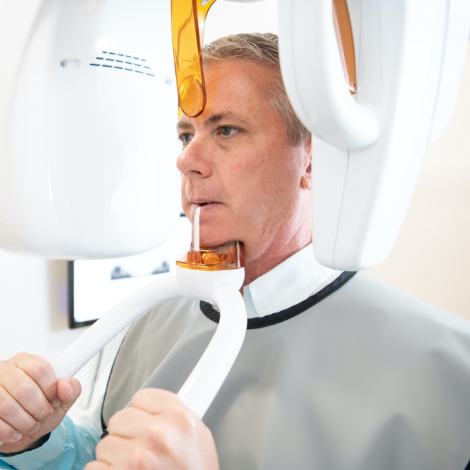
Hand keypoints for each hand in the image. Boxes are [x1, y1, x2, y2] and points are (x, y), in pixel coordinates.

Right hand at [0, 352, 80, 453]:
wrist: (22, 431)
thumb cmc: (40, 410)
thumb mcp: (62, 400)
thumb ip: (71, 389)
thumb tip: (66, 385)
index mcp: (27, 362)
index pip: (40, 368)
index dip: (50, 389)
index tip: (54, 400)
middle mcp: (6, 370)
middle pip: (23, 388)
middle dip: (39, 409)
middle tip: (43, 415)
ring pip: (6, 405)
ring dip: (23, 422)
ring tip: (31, 425)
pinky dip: (8, 431)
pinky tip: (15, 432)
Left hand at [86, 389, 218, 469]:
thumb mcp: (197, 436)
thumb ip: (174, 416)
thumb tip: (149, 407)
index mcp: (179, 418)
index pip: (141, 398)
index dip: (142, 415)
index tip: (145, 426)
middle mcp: (158, 434)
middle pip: (119, 419)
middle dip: (125, 435)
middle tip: (140, 452)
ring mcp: (137, 458)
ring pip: (104, 444)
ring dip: (114, 457)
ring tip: (132, 468)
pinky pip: (94, 468)